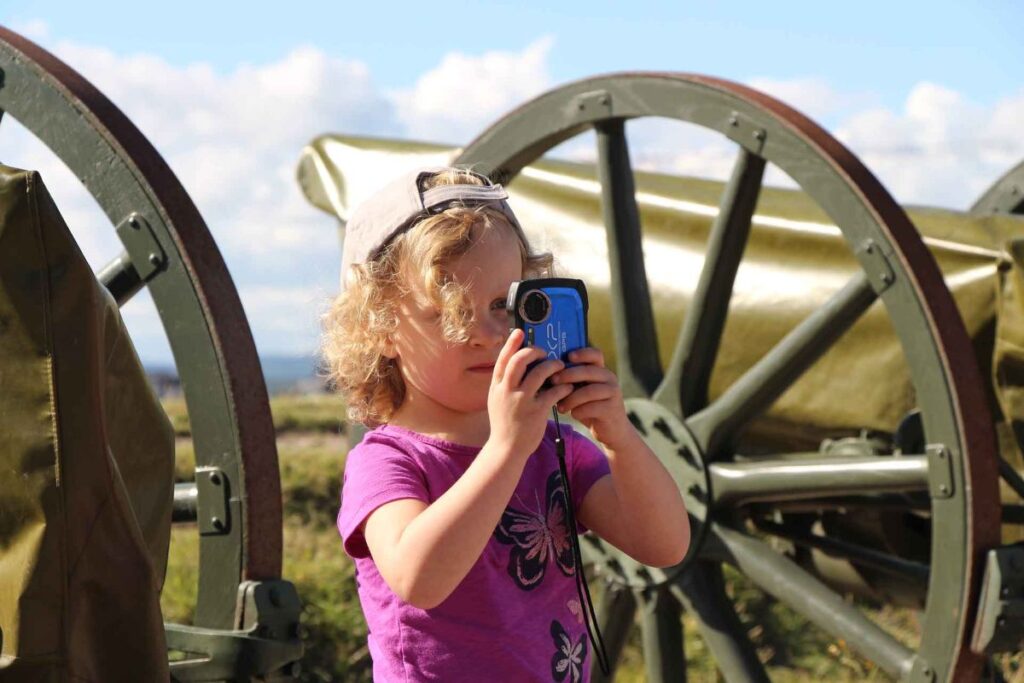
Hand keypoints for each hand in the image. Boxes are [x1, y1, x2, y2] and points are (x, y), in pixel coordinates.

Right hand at [487, 329, 574, 457]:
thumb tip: (517, 362)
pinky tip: (568, 386)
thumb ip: (504, 383)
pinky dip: (563, 386)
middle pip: (520, 360)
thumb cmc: (505, 423)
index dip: (511, 343)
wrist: (506, 449)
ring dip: (553, 366)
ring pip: (540, 372)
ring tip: (560, 367)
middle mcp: (507, 391)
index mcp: (497, 386)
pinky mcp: (536, 412)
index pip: (503, 359)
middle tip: (545, 352)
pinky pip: (554, 392)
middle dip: (535, 351)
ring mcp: (521, 401)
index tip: (519, 331)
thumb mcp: (497, 400)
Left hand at [550, 347, 633, 448]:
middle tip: (553, 381)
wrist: (611, 430)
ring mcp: (613, 393)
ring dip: (571, 398)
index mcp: (601, 370)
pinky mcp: (612, 409)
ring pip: (588, 391)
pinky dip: (579, 411)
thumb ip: (571, 382)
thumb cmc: (590, 408)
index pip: (595, 354)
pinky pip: (591, 407)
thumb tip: (547, 374)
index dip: (582, 353)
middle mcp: (610, 378)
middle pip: (588, 371)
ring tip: (560, 407)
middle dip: (568, 375)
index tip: (567, 357)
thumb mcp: (581, 392)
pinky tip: (573, 414)